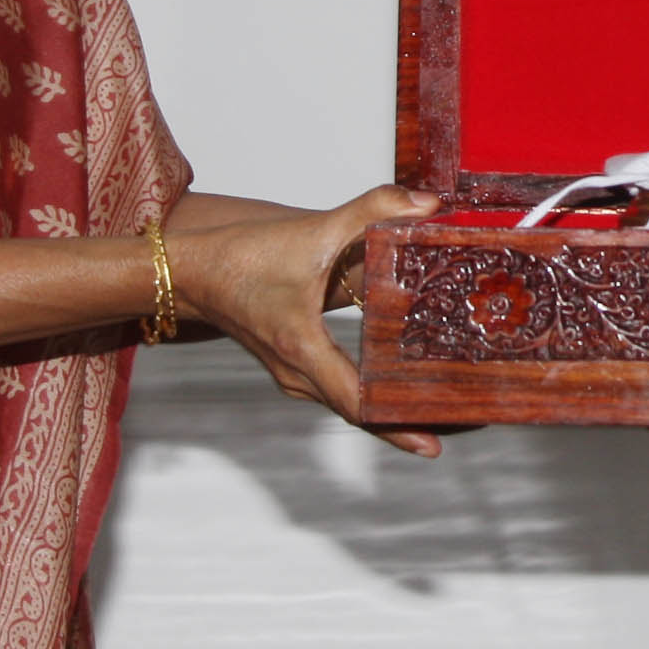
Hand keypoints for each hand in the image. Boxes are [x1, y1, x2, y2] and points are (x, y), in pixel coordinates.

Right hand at [166, 185, 443, 455]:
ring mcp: (293, 372)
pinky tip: (398, 375)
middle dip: (407, 419)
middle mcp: (298, 372)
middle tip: (458, 423)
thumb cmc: (240, 257)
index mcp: (302, 348)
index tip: (432, 444)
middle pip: (361, 412)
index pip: (356, 404)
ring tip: (437, 404)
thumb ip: (372, 210)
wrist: (190, 271)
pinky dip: (370, 388)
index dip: (396, 427)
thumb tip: (427, 204)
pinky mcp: (293, 360)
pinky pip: (339, 385)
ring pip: (350, 400)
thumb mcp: (313, 230)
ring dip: (389, 406)